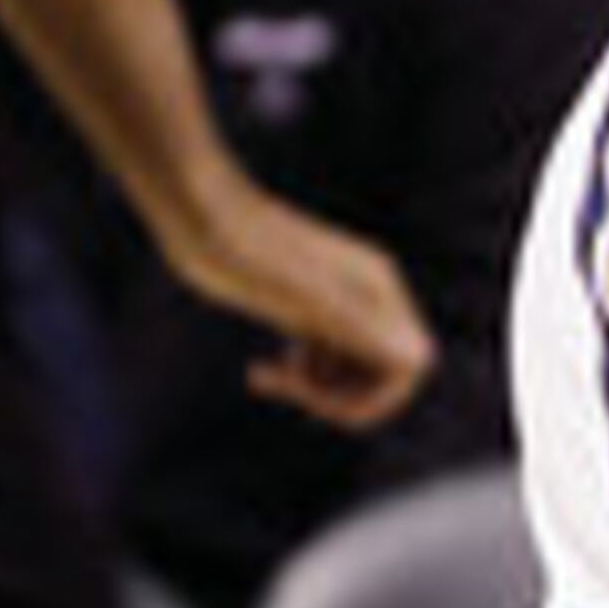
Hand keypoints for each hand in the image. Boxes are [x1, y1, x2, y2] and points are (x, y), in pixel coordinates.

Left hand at [176, 189, 436, 430]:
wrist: (194, 208)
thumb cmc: (238, 250)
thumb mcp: (295, 294)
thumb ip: (358, 324)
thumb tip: (414, 359)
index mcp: (376, 287)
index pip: (411, 364)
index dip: (376, 398)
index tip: (318, 399)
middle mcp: (365, 291)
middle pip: (387, 370)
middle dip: (344, 396)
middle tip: (291, 388)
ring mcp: (337, 297)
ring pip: (356, 366)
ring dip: (322, 389)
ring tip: (274, 377)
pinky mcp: (305, 302)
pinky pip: (328, 355)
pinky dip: (304, 375)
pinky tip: (264, 372)